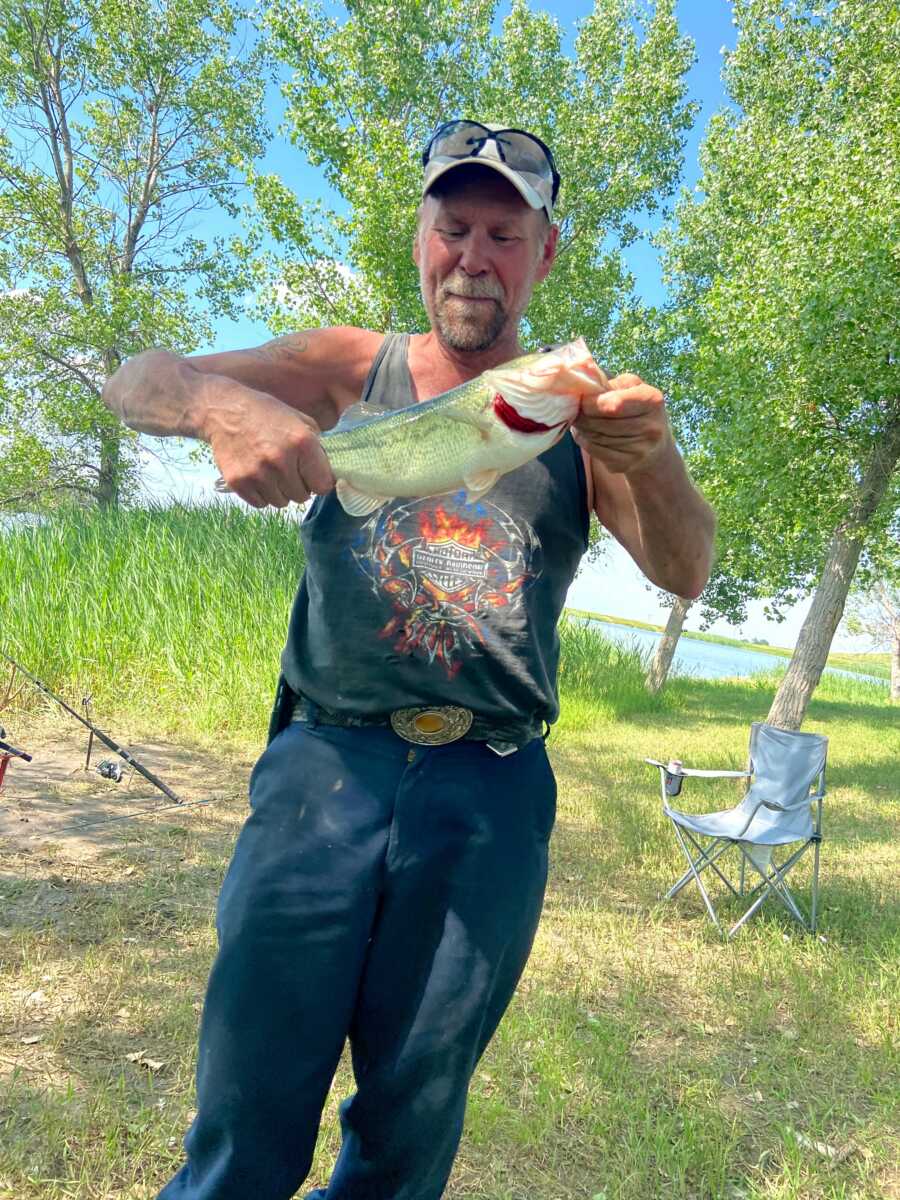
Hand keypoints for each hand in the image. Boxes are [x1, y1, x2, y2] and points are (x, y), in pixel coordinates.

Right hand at [204, 384, 334, 508]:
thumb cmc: (266, 414)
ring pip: (281, 502)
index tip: (313, 476)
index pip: (324, 485)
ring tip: (272, 472)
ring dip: (280, 491)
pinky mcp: (238, 482)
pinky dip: (262, 494)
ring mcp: (258, 473)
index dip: (320, 482)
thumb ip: (318, 447)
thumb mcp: (300, 420)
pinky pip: (260, 503)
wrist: (224, 410)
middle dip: (300, 486)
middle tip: (289, 471)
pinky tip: (258, 476)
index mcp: (302, 443)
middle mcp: (281, 460)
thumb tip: (329, 475)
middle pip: (302, 497)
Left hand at [573, 373, 672, 474]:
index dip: (589, 402)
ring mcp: (639, 449)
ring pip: (595, 437)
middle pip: (600, 422)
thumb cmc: (638, 408)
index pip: (612, 404)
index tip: (580, 398)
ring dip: (582, 428)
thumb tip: (579, 383)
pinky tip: (586, 434)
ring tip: (581, 421)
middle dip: (582, 415)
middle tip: (575, 409)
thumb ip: (608, 383)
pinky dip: (585, 441)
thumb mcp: (632, 387)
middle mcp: (650, 427)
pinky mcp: (627, 464)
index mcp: (652, 401)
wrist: (655, 447)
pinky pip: (595, 451)